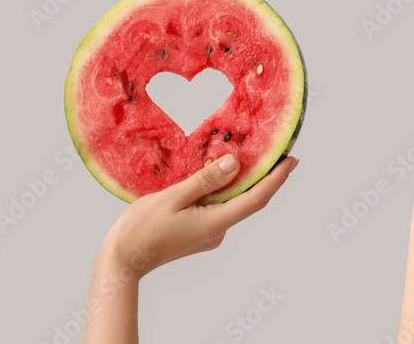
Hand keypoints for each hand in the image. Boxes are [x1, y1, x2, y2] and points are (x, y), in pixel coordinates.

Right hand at [101, 154, 297, 277]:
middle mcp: (218, 231)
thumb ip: (204, 181)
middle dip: (265, 177)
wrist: (122, 261)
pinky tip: (220, 172)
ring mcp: (209, 234)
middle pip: (249, 200)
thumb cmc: (141, 229)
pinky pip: (219, 207)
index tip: (292, 160)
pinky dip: (225, 189)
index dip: (276, 179)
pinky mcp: (199, 232)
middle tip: (277, 151)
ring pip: (233, 203)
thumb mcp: (172, 198)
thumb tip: (234, 164)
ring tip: (251, 155)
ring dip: (243, 181)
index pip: (256, 199)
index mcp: (215, 223)